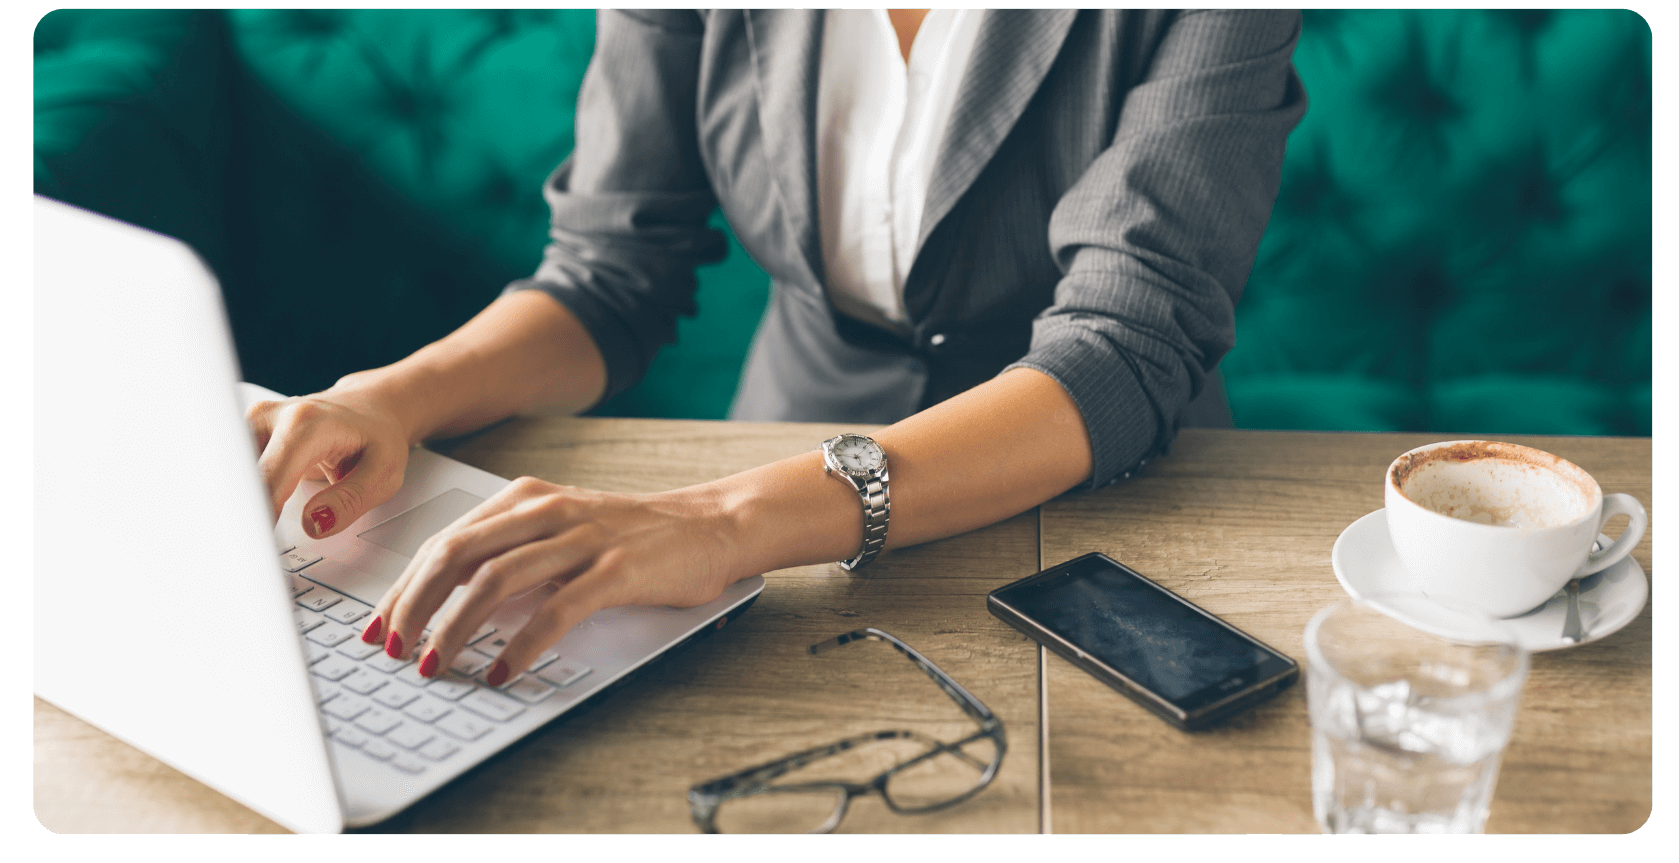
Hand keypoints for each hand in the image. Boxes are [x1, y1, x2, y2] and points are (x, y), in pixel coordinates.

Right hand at [246, 379, 415, 538]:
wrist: (371, 408)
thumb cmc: (378, 438)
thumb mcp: (383, 474)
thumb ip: (348, 501)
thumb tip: (313, 523)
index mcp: (305, 425)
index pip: (266, 481)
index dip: (257, 519)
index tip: (258, 549)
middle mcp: (271, 416)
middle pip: (237, 476)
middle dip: (239, 515)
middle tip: (248, 552)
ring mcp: (253, 421)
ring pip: (228, 474)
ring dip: (237, 506)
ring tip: (247, 539)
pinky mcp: (244, 432)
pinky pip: (233, 470)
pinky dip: (239, 495)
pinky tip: (250, 515)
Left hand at [357, 476, 747, 685]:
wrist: (712, 524)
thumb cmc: (635, 535)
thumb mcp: (562, 528)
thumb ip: (510, 550)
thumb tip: (444, 598)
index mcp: (526, 499)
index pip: (445, 541)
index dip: (403, 587)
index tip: (379, 626)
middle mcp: (547, 512)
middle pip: (456, 556)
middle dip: (414, 607)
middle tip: (394, 649)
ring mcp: (581, 539)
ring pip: (495, 581)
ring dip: (454, 628)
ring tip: (435, 665)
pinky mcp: (616, 570)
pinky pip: (555, 611)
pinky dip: (521, 645)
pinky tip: (503, 671)